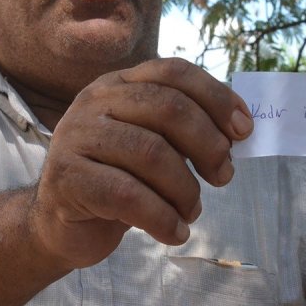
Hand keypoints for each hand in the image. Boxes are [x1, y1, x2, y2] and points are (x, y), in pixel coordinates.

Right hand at [29, 58, 253, 268]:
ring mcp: (76, 137)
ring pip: (152, 154)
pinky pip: (128, 195)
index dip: (216, 97)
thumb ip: (186, 132)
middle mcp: (94, 101)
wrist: (61, 224)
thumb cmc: (117, 181)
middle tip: (223, 176)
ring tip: (191, 211)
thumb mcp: (153, 147)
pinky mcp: (66, 178)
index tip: (244, 131)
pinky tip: (174, 233)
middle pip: (167, 107)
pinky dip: (163, 219)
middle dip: (208, 144)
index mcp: (118, 84)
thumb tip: (239, 131)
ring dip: (186, 189)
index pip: (174, 72)